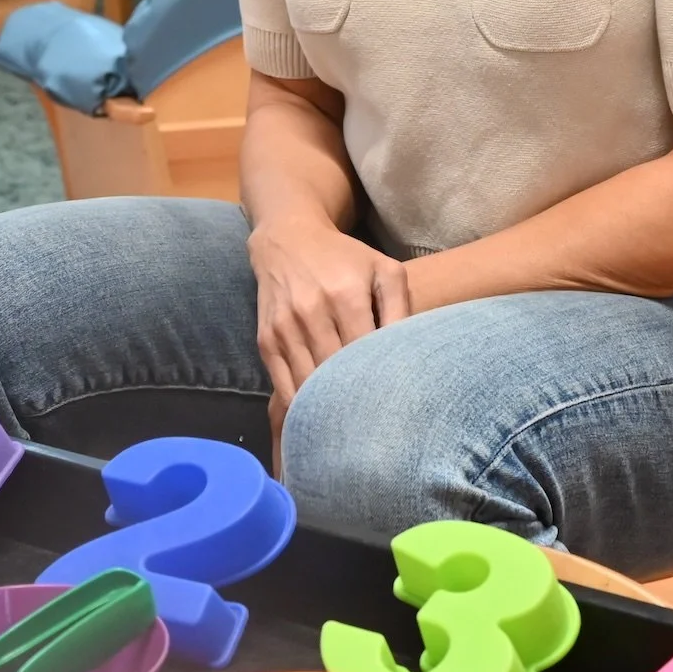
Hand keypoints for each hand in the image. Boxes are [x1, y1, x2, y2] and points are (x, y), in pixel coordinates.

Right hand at [248, 213, 410, 414]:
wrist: (288, 240)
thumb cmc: (345, 258)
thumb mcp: (383, 270)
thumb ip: (401, 308)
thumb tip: (406, 354)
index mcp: (346, 296)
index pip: (367, 355)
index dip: (380, 382)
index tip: (394, 404)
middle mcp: (312, 313)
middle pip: (337, 374)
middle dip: (355, 402)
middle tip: (375, 426)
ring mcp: (285, 329)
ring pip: (309, 386)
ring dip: (326, 410)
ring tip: (349, 431)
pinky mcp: (266, 340)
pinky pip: (283, 386)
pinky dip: (299, 407)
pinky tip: (317, 420)